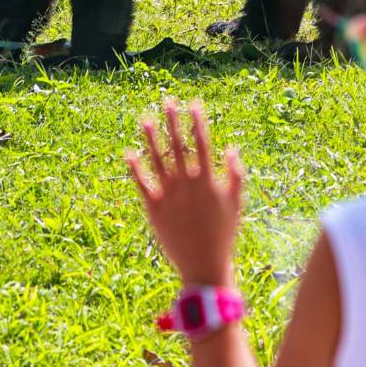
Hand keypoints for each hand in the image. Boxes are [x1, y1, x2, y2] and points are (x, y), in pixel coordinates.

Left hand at [127, 100, 243, 286]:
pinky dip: (135, 167)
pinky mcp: (153, 208)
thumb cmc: (223, 234)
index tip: (193, 104)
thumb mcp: (236, 203)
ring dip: (151, 137)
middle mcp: (187, 184)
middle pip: (178, 145)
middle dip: (173, 121)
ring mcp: (169, 195)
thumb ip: (235, 175)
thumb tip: (232, 148)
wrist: (203, 265)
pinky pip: (142, 183)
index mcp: (208, 181)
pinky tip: (129, 152)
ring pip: (157, 159)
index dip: (197, 122)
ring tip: (145, 118)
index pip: (202, 144)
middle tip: (167, 101)